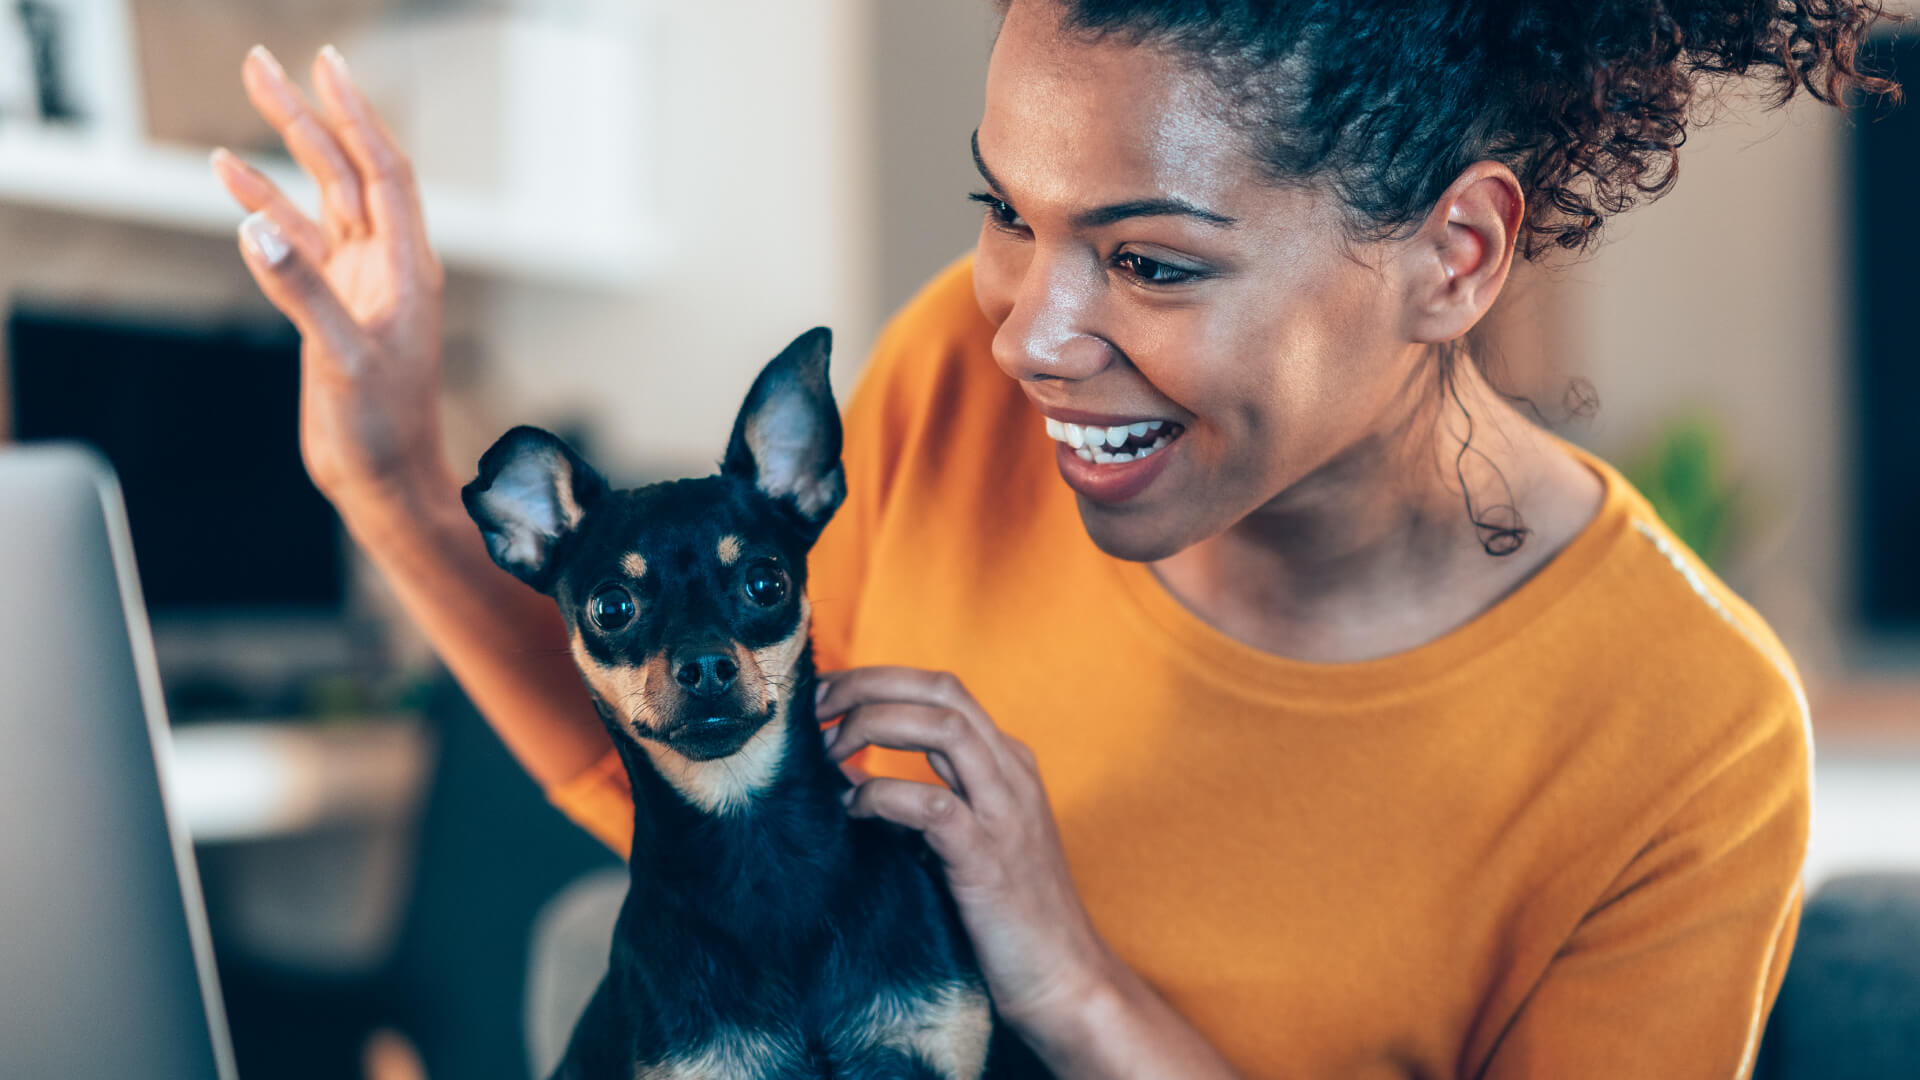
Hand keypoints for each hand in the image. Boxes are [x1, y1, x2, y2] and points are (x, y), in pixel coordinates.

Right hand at [213, 45, 445, 508]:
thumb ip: (303, 294)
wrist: (386, 480)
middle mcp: (386, 266)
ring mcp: (357, 283)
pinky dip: (265, 205)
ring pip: (319, 197)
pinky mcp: (330, 305)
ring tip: (250, 95)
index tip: (327, 68)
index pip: (384, 172)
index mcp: (406, 269)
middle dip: (310, 115)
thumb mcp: (343, 361)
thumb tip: (256, 231)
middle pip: (347, 170)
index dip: (357, 117)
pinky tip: (230, 177)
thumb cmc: (384, 430)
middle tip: (268, 63)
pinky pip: (295, 241)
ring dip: (284, 149)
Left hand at [817, 667, 1117, 1033]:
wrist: (1063, 982)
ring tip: (829, 751)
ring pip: (944, 727)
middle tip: (813, 708)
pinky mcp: (988, 859)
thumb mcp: (960, 839)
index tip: (824, 697)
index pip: (941, 689)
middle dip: (869, 685)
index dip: (877, 680)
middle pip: (941, 690)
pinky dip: (883, 795)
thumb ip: (914, 799)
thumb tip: (842, 770)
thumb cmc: (1004, 915)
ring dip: (875, 725)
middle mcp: (1011, 773)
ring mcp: (1004, 813)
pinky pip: (931, 804)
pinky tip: (852, 811)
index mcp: (1006, 763)